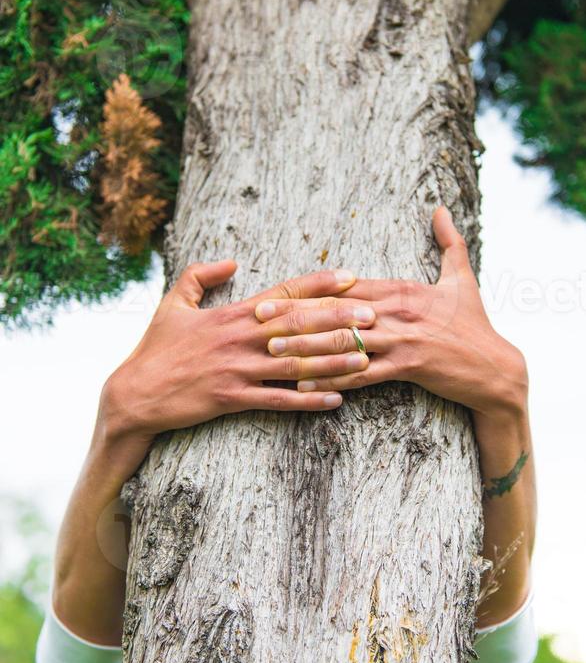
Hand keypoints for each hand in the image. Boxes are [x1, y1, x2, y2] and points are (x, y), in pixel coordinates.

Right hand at [99, 262, 376, 445]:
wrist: (134, 393)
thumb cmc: (155, 348)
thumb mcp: (172, 303)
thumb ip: (200, 276)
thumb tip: (231, 261)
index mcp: (231, 313)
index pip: (283, 292)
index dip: (319, 283)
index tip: (350, 277)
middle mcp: (239, 337)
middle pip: (298, 325)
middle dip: (339, 319)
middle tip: (374, 315)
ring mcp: (237, 369)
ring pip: (295, 363)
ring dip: (333, 361)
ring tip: (366, 358)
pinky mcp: (232, 398)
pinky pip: (278, 400)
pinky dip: (308, 401)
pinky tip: (336, 400)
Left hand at [257, 208, 526, 416]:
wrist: (496, 367)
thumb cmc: (475, 323)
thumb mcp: (464, 278)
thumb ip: (450, 242)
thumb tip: (441, 208)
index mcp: (403, 289)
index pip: (347, 286)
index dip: (310, 289)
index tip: (278, 289)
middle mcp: (399, 310)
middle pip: (337, 311)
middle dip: (295, 315)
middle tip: (259, 318)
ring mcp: (403, 338)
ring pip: (344, 342)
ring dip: (304, 347)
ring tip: (272, 351)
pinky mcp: (410, 366)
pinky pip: (363, 374)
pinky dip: (331, 379)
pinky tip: (305, 384)